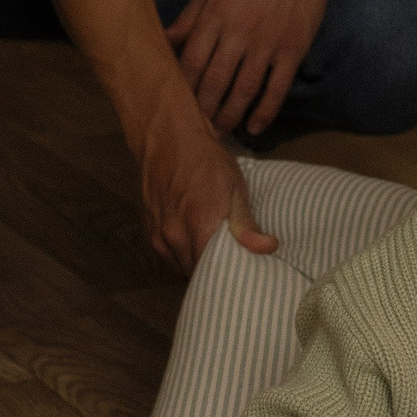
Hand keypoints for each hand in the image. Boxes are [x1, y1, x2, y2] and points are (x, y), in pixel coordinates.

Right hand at [138, 85, 279, 272]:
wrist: (168, 138)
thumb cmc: (206, 161)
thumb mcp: (234, 188)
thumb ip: (245, 223)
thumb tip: (267, 248)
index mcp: (198, 226)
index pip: (213, 273)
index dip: (228, 277)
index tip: (243, 277)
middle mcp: (174, 236)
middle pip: (195, 274)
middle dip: (213, 275)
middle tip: (233, 269)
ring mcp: (158, 235)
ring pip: (180, 266)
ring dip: (196, 266)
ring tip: (216, 259)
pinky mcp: (149, 231)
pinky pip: (168, 255)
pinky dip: (182, 255)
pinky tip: (196, 245)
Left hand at [166, 0, 354, 138]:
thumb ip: (191, 15)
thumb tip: (164, 40)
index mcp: (215, 13)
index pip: (191, 60)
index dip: (181, 88)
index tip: (174, 105)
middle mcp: (239, 30)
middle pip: (214, 80)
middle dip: (202, 110)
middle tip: (194, 131)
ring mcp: (267, 42)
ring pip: (244, 89)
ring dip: (230, 115)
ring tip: (220, 133)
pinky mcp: (293, 48)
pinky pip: (277, 87)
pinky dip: (266, 110)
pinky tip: (256, 127)